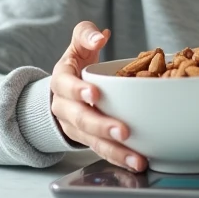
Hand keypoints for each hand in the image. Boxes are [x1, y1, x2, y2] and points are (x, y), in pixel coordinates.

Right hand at [49, 21, 145, 172]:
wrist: (64, 90)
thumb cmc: (76, 63)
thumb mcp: (77, 43)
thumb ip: (86, 34)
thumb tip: (100, 36)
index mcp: (61, 80)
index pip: (65, 85)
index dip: (78, 90)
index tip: (94, 93)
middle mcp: (64, 107)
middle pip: (80, 119)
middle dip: (101, 126)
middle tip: (123, 131)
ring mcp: (74, 127)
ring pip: (91, 141)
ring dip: (114, 151)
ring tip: (136, 159)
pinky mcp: (87, 140)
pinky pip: (101, 151)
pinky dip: (118, 159)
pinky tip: (136, 163)